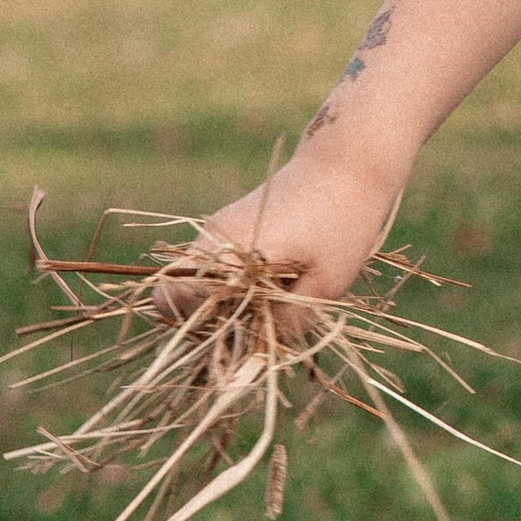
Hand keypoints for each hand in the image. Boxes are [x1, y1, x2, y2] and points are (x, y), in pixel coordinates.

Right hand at [180, 145, 401, 331]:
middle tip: (252, 325)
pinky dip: (232, 283)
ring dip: (221, 302)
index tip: (237, 333)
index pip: (172, 297)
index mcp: (227, 250)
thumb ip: (287, 325)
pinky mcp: (232, 225)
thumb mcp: (326, 284)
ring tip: (269, 304)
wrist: (348, 162)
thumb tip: (259, 359)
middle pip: (174, 292)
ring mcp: (218, 228)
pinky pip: (215, 265)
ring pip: (194, 279)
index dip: (195, 326)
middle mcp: (211, 238)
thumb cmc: (342, 221)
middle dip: (203, 319)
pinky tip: (275, 284)